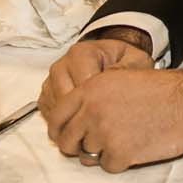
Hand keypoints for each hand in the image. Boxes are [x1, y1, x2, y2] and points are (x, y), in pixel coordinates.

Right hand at [38, 32, 153, 118]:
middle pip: (66, 101)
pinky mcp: (46, 95)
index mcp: (81, 53)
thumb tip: (111, 78)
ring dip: (75, 123)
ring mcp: (51, 81)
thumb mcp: (135, 59)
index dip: (98, 103)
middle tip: (105, 126)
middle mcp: (61, 65)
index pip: (83, 86)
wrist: (111, 59)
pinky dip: (66, 124)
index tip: (113, 113)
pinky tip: (84, 126)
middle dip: (85, 116)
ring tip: (97, 128)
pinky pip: (50, 115)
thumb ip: (127, 68)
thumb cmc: (123, 61)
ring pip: (56, 111)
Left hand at [40, 66, 182, 172]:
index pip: (56, 115)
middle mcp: (92, 110)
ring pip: (88, 155)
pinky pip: (108, 166)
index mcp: (90, 89)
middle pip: (67, 140)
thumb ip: (94, 98)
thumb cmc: (163, 91)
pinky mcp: (119, 153)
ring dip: (104, 152)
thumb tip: (75, 121)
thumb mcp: (121, 80)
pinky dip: (121, 161)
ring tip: (127, 139)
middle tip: (94, 145)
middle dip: (77, 146)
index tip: (64, 136)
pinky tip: (137, 147)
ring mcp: (104, 133)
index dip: (58, 130)